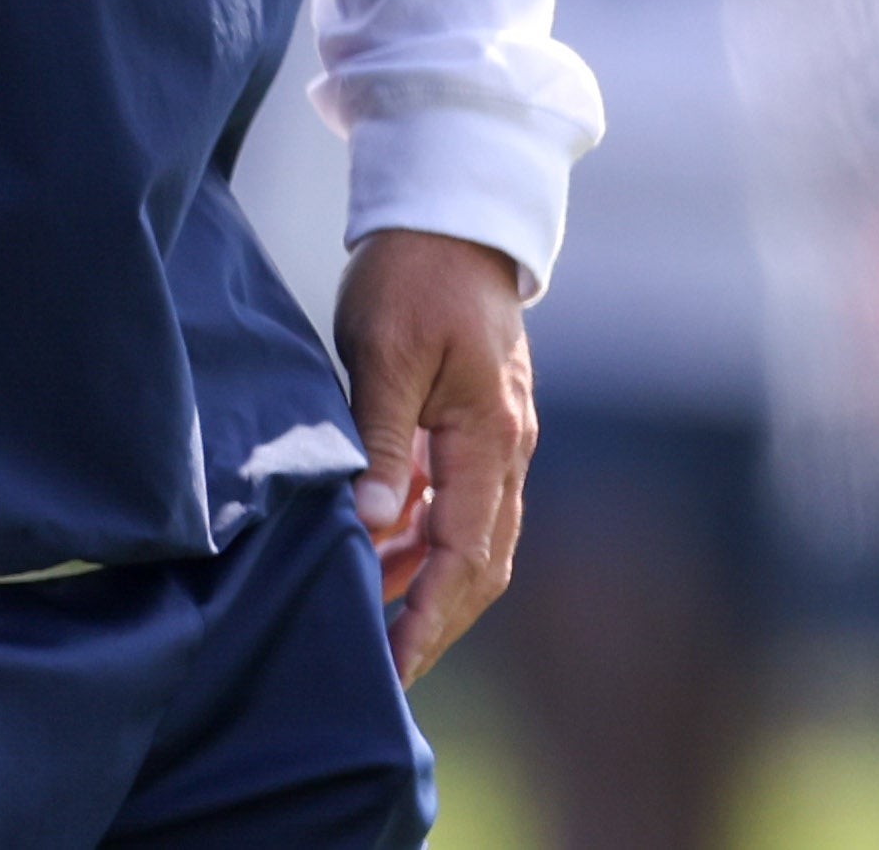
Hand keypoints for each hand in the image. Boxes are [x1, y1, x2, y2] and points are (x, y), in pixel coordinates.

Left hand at [334, 227, 532, 685]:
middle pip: (481, 563)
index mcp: (491, 438)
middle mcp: (508, 448)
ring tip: (371, 619)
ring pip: (471, 538)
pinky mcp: (478, 424)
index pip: (466, 557)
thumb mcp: (384, 354)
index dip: (429, 619)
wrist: (450, 210)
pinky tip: (383, 552)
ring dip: (426, 581)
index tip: (391, 667)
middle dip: (435, 621)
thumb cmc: (413, 273)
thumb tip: (374, 528)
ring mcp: (498, 437)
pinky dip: (424, 537)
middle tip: (383, 669)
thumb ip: (381, 443)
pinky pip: (458, 503)